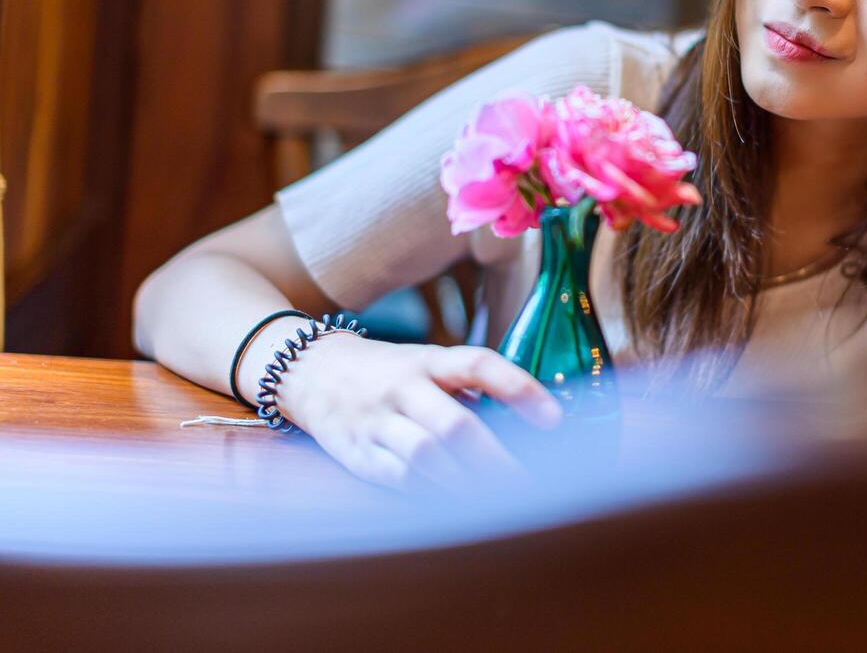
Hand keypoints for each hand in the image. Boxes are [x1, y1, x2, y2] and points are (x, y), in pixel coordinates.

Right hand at [275, 335, 562, 492]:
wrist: (311, 372)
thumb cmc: (389, 373)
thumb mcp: (426, 364)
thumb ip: (468, 389)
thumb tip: (525, 424)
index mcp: (427, 360)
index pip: (477, 364)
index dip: (518, 388)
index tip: (554, 419)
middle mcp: (402, 387)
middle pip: (454, 424)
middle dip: (496, 461)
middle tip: (529, 487)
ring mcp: (376, 420)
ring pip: (425, 455)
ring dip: (465, 484)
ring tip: (498, 504)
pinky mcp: (358, 453)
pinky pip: (398, 477)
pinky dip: (429, 493)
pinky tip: (455, 506)